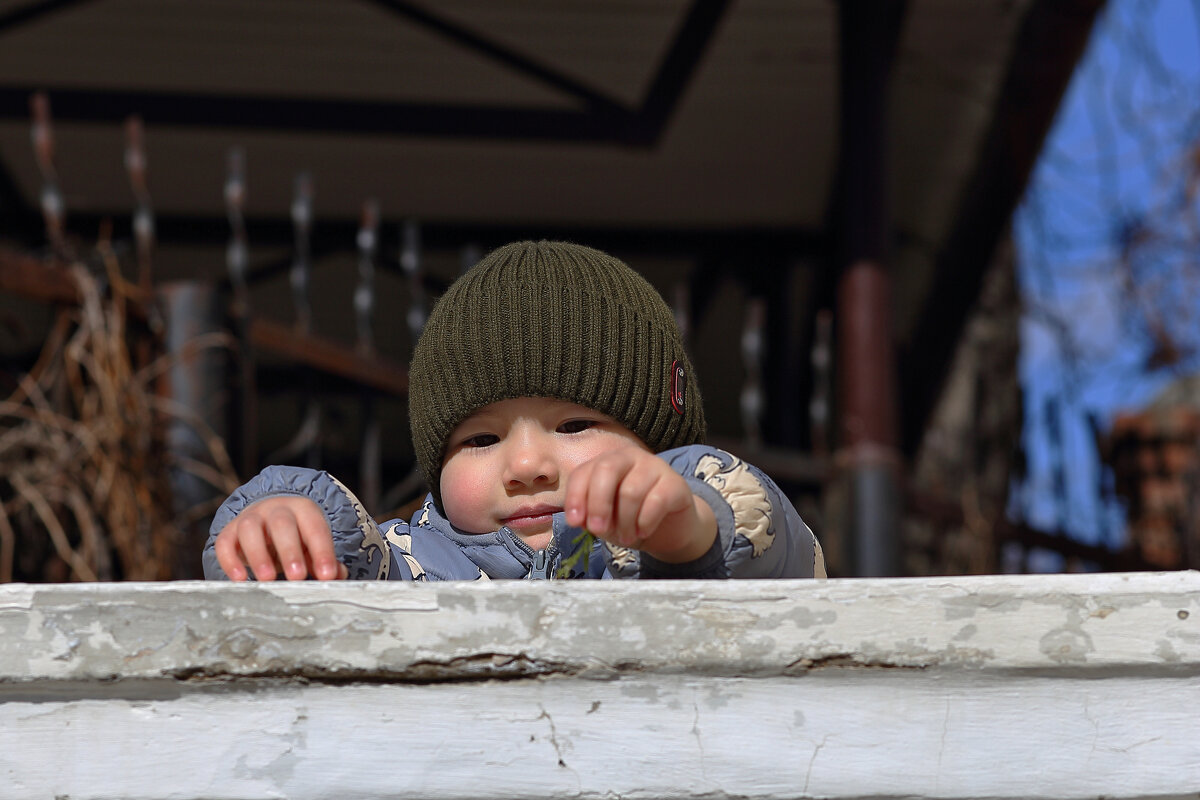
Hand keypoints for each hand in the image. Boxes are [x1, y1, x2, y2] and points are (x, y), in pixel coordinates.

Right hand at [213, 496, 347, 580]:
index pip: (315, 527)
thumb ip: (326, 560)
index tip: (327, 575)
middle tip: (297, 577)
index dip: (322, 551)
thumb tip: (337, 575)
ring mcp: (251, 518)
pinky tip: (240, 579)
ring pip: (250, 528)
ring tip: (267, 579)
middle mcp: (276, 509)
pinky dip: (230, 560)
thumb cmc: (296, 538)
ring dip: (258, 554)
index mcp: (304, 510)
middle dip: (290, 551)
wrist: (266, 522)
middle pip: (282, 524)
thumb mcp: (313, 545)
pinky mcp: (229, 532)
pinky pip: (225, 542)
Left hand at [564, 446, 716, 562]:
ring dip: (624, 522)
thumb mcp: (605, 519)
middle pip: (607, 469)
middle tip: (599, 530)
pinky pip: (656, 501)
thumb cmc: (631, 519)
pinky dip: (645, 523)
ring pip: (631, 491)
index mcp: (607, 462)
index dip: (575, 496)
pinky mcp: (675, 483)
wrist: (670, 529)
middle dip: (598, 504)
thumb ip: (590, 516)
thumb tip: (579, 519)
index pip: (584, 471)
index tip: (575, 522)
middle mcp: (630, 457)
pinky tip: (643, 532)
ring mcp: (655, 466)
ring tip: (626, 538)